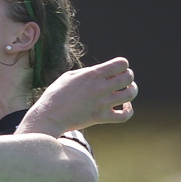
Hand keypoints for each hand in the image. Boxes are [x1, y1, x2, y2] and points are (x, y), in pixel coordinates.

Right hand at [18, 58, 136, 136]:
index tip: (115, 71)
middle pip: (128, 77)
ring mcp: (102, 103)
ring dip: (131, 91)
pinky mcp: (101, 117)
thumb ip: (88, 73)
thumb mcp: (69, 76)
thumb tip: (99, 74)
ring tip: (125, 93)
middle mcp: (101, 87)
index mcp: (93, 74)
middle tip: (120, 82)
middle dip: (127, 77)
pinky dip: (128, 111)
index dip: (122, 65)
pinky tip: (124, 107)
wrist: (49, 116)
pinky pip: (124, 116)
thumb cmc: (55, 95)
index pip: (121, 63)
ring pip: (130, 94)